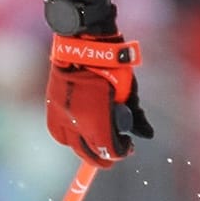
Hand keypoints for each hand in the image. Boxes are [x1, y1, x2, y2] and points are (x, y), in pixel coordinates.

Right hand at [45, 33, 151, 167]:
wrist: (82, 44)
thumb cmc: (112, 66)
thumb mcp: (129, 91)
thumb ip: (136, 116)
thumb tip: (147, 135)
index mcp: (98, 119)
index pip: (109, 149)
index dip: (120, 152)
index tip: (128, 148)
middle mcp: (77, 122)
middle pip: (91, 153)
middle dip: (104, 156)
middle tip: (114, 153)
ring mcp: (62, 116)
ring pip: (74, 146)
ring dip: (86, 148)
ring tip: (96, 142)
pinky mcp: (52, 108)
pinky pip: (59, 133)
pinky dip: (70, 137)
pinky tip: (80, 133)